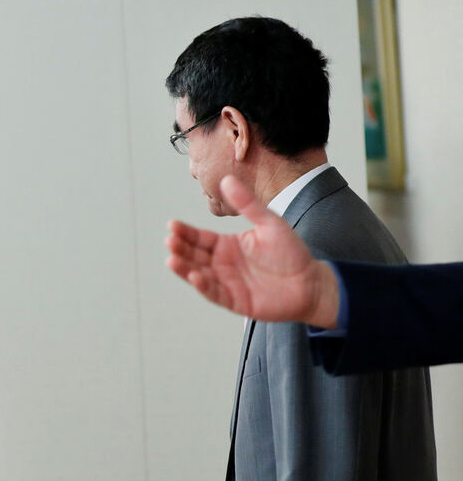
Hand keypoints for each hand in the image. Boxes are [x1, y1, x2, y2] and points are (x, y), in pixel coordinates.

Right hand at [166, 175, 340, 327]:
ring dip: (184, 267)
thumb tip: (227, 180)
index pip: (199, 238)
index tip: (173, 225)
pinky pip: (213, 293)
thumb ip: (247, 204)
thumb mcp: (269, 222)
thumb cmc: (291, 252)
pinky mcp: (233, 300)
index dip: (185, 232)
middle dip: (180, 248)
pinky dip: (202, 286)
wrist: (310, 282)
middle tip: (170, 240)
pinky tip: (194, 276)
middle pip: (194, 255)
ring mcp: (225, 282)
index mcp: (226, 245)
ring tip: (173, 259)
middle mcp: (221, 264)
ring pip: (198, 274)